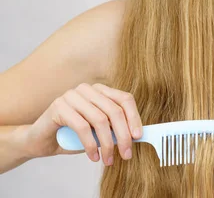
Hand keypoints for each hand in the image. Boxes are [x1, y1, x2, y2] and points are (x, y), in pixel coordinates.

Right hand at [25, 83, 142, 165]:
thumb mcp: (98, 132)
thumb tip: (137, 136)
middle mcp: (87, 89)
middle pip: (114, 110)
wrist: (39, 140)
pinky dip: (90, 144)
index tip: (139, 137)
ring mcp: (72, 95)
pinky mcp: (59, 106)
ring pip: (100, 120)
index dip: (134, 118)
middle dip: (123, 135)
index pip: (124, 99)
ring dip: (107, 144)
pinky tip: (93, 157)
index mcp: (100, 90)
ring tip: (108, 160)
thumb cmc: (72, 136)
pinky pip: (82, 127)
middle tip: (126, 154)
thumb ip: (115, 129)